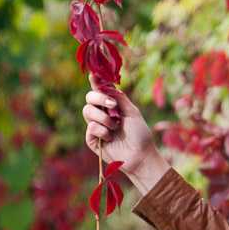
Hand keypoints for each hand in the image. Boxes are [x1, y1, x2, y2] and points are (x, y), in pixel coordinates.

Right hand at [82, 74, 169, 194]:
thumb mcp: (132, 112)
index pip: (101, 90)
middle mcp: (102, 114)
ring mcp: (96, 126)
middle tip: (113, 106)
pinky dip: (102, 130)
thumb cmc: (140, 134)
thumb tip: (108, 84)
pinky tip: (110, 137)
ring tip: (115, 127)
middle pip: (89, 97)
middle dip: (100, 98)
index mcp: (112, 106)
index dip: (96, 81)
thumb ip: (119, 98)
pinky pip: (91, 127)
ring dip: (103, 118)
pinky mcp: (91, 139)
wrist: (140, 155)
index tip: (94, 74)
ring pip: (87, 111)